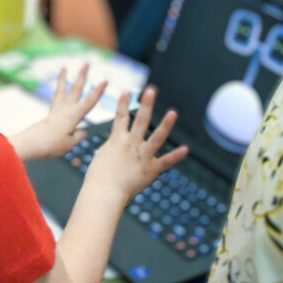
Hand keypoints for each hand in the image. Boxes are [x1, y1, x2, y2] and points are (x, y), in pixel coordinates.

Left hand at [10, 64, 106, 160]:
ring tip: (64, 68)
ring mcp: (57, 110)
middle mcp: (66, 108)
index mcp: (74, 115)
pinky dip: (58, 92)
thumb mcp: (70, 144)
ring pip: (62, 90)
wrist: (32, 143)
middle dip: (82, 75)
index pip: (89, 101)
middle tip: (87, 63)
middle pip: (76, 89)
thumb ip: (79, 137)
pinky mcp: (50, 114)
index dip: (98, 91)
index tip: (105, 80)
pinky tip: (60, 89)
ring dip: (64, 78)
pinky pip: (56, 98)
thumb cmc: (52, 144)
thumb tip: (83, 132)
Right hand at [86, 86, 188, 202]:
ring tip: (173, 112)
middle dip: (146, 104)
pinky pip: (166, 161)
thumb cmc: (96, 180)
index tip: (127, 91)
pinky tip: (186, 149)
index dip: (123, 103)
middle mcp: (131, 144)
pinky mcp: (151, 169)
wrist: (103, 193)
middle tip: (151, 90)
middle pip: (140, 120)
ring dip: (166, 125)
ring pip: (157, 137)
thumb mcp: (101, 159)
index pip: (120, 117)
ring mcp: (142, 156)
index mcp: (117, 140)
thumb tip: (113, 154)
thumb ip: (111, 153)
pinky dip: (176, 156)